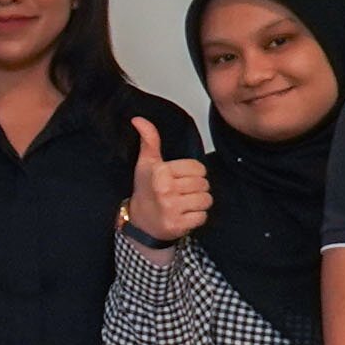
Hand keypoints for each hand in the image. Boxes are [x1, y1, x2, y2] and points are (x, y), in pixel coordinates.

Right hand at [121, 116, 206, 244]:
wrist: (139, 222)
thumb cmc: (146, 190)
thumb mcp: (146, 163)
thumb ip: (149, 140)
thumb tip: (139, 119)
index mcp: (160, 172)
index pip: (198, 168)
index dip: (191, 173)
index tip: (177, 179)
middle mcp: (165, 190)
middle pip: (204, 184)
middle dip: (195, 189)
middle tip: (179, 193)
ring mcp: (171, 209)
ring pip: (206, 200)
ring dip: (197, 203)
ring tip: (183, 204)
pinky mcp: (178, 225)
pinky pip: (203, 217)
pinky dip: (196, 218)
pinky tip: (183, 215)